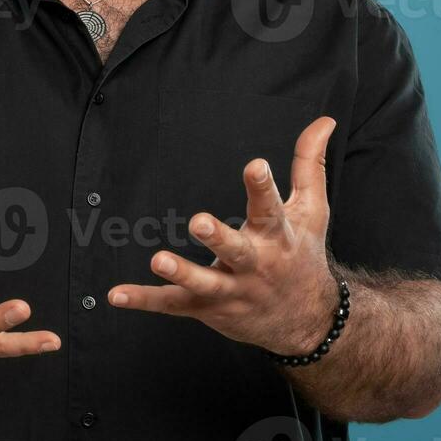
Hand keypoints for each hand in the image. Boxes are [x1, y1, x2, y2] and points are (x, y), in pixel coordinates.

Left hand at [108, 116, 339, 355]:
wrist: (307, 321)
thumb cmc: (302, 255)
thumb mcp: (312, 210)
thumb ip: (309, 164)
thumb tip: (324, 120)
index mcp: (278, 235)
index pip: (270, 208)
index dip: (262, 186)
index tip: (254, 165)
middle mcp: (255, 264)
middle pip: (237, 251)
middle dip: (218, 238)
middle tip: (199, 221)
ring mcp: (231, 289)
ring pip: (204, 284)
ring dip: (181, 274)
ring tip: (158, 261)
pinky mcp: (208, 308)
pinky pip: (173, 305)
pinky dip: (145, 300)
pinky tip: (117, 294)